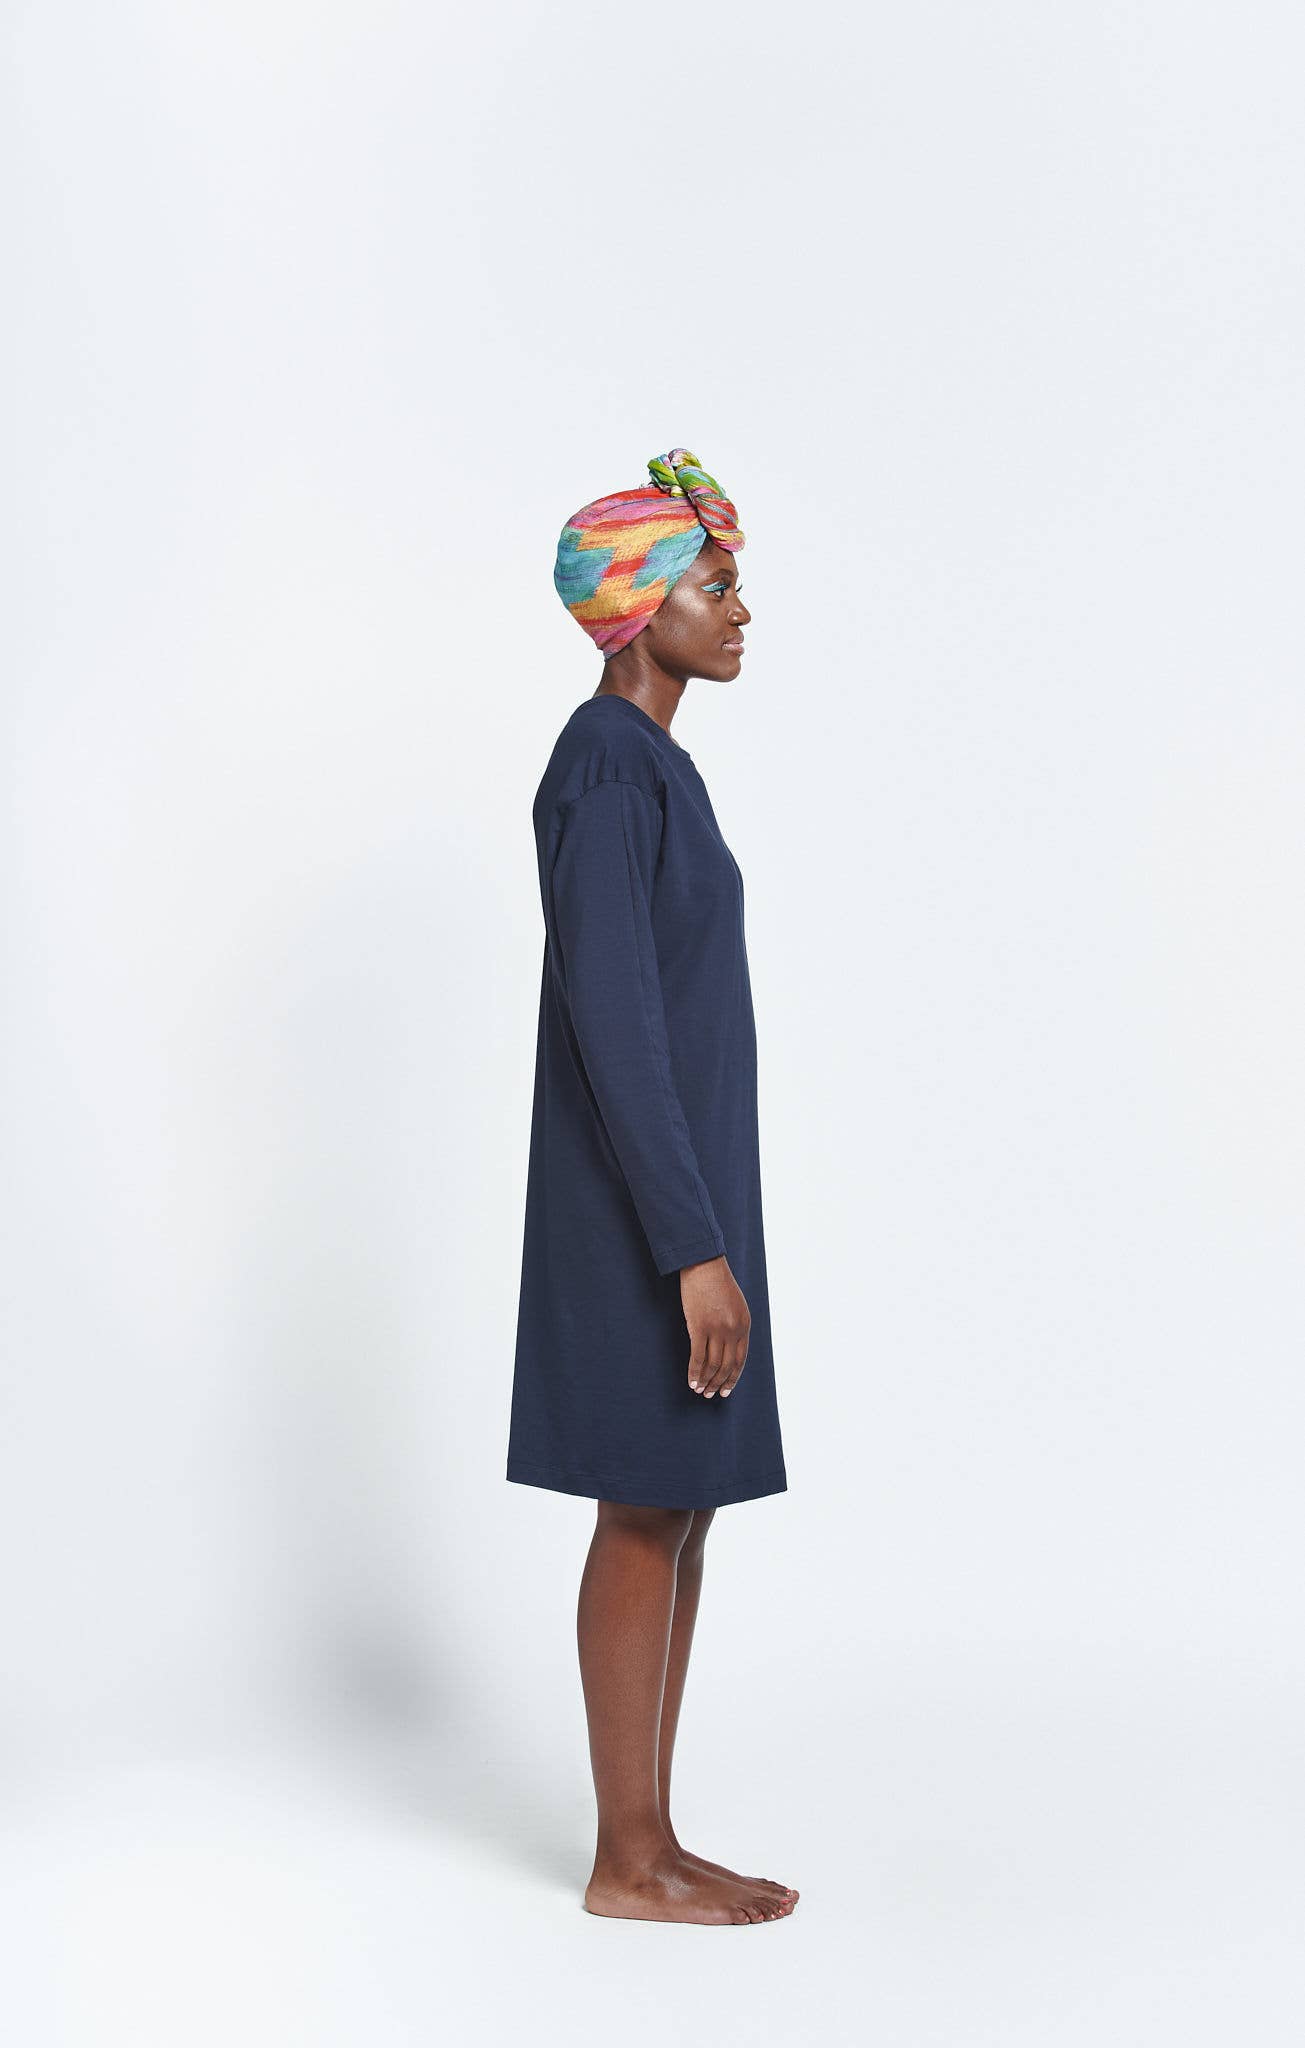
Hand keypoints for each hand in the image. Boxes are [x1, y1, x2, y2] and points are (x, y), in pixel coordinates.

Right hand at [679, 1256, 750, 1399]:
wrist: (703, 1264)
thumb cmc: (716, 1282)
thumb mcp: (735, 1304)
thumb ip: (735, 1324)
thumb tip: (728, 1345)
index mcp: (744, 1325)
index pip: (740, 1359)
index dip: (733, 1377)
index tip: (726, 1389)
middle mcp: (733, 1330)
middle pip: (727, 1366)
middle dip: (719, 1383)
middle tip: (710, 1394)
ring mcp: (717, 1329)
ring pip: (713, 1365)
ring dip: (706, 1381)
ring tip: (699, 1390)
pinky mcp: (699, 1327)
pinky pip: (698, 1357)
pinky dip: (694, 1372)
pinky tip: (691, 1381)